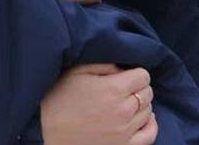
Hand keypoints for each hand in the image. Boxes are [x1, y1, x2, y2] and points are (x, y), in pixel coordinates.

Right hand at [41, 63, 156, 144]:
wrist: (48, 133)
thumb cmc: (58, 100)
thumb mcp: (75, 72)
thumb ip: (102, 64)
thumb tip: (121, 68)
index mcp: (112, 89)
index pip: (143, 76)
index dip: (134, 73)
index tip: (123, 75)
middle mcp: (124, 110)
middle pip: (147, 92)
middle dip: (137, 87)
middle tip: (121, 88)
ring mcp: (126, 131)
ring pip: (148, 110)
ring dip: (140, 104)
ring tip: (124, 102)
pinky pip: (150, 134)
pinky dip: (150, 124)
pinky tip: (143, 118)